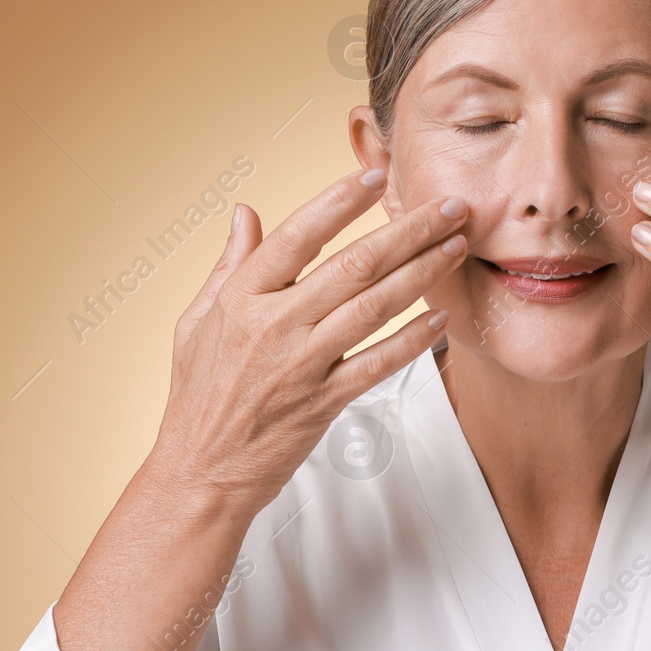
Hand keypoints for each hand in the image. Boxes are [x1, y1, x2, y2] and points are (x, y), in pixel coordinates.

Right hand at [148, 168, 469, 513]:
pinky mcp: (324, 403)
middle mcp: (273, 325)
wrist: (199, 474)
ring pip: (374, 307)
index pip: (297, 236)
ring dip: (421, 273)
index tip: (376, 175)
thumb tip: (244, 212)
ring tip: (455, 246)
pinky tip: (443, 319)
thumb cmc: (198, 397)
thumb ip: (227, 265)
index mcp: (241, 298)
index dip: (339, 202)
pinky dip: (413, 341)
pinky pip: (378, 364)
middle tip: (449, 206)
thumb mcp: (196, 322)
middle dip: (408, 230)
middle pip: (353, 265)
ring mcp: (302, 365)